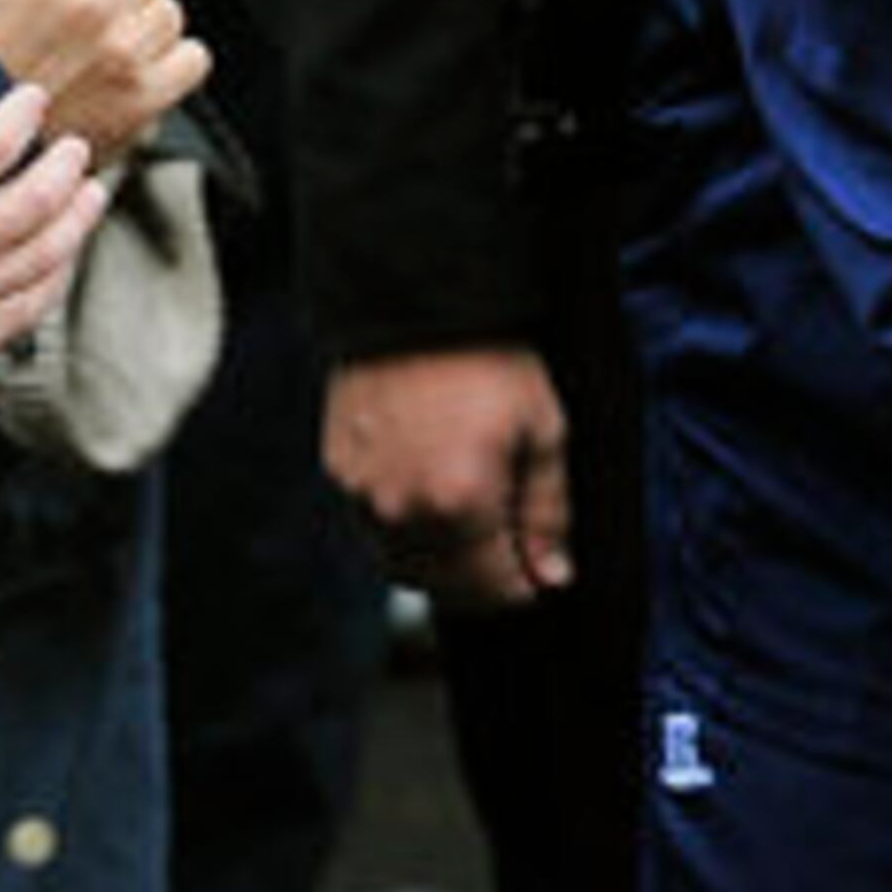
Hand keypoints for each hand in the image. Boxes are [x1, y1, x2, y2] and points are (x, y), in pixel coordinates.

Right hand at [0, 24, 105, 413]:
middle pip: (38, 200)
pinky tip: (59, 260)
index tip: (33, 99)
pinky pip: (25, 311)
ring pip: (44, 256)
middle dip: (68, 166)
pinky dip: (53, 279)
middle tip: (78, 147)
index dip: (24, 114)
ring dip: (76, 220)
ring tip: (90, 194)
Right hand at [323, 345, 573, 605]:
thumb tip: (552, 575)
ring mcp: (361, 498)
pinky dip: (404, 533)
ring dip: (443, 565)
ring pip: (403, 569)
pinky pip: (372, 532)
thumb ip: (548, 512)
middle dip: (487, 580)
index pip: (496, 589)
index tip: (543, 566)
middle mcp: (401, 513)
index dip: (527, 583)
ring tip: (474, 524)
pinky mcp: (339, 476)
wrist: (415, 302)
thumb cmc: (489, 359)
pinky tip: (431, 501)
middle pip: (448, 589)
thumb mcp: (544, 429)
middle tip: (514, 549)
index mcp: (459, 504)